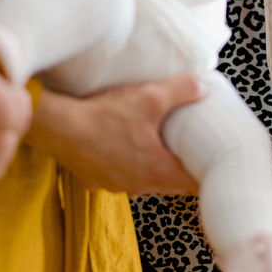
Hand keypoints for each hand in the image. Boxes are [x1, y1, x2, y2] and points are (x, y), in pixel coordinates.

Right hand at [27, 75, 204, 194]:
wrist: (59, 128)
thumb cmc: (104, 115)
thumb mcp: (149, 97)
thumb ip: (181, 91)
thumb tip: (204, 87)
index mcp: (157, 170)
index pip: (192, 184)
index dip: (204, 175)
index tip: (211, 166)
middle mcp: (138, 184)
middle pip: (169, 184)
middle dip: (181, 171)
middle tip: (191, 154)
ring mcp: (115, 185)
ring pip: (143, 182)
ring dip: (151, 169)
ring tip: (157, 150)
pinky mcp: (95, 180)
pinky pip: (117, 176)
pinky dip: (124, 166)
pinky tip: (121, 149)